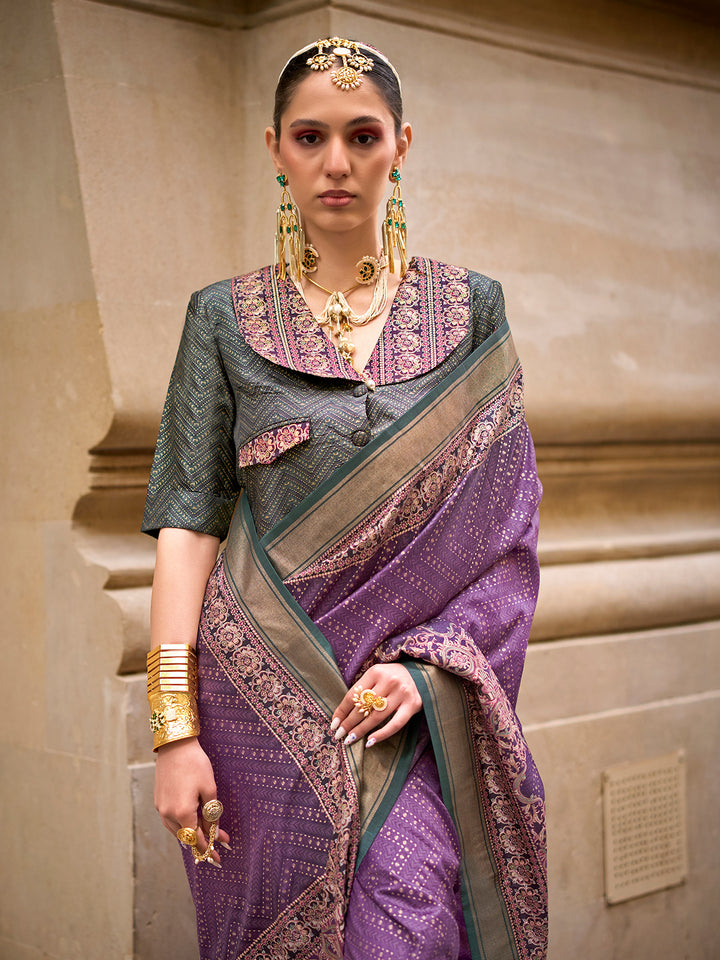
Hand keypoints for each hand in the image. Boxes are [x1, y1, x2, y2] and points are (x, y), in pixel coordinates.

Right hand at [154, 737, 229, 864]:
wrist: (175, 745)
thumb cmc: (195, 764)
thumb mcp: (209, 788)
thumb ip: (211, 813)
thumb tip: (213, 831)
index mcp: (182, 812)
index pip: (196, 839)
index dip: (208, 849)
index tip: (218, 857)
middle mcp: (168, 814)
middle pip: (186, 837)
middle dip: (203, 841)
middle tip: (219, 842)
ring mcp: (160, 808)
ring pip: (176, 830)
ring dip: (190, 834)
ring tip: (206, 833)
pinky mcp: (158, 801)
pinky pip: (170, 821)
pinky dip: (181, 825)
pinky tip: (190, 822)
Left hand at [330, 663, 421, 748]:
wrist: (423, 672)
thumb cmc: (394, 676)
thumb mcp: (378, 675)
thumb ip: (364, 689)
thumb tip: (343, 713)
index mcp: (376, 672)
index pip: (353, 694)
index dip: (342, 711)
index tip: (334, 723)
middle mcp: (389, 681)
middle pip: (363, 707)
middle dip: (348, 723)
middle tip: (339, 735)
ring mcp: (402, 693)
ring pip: (376, 717)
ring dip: (361, 730)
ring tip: (350, 740)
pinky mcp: (413, 705)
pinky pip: (395, 724)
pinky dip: (382, 734)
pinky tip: (370, 742)